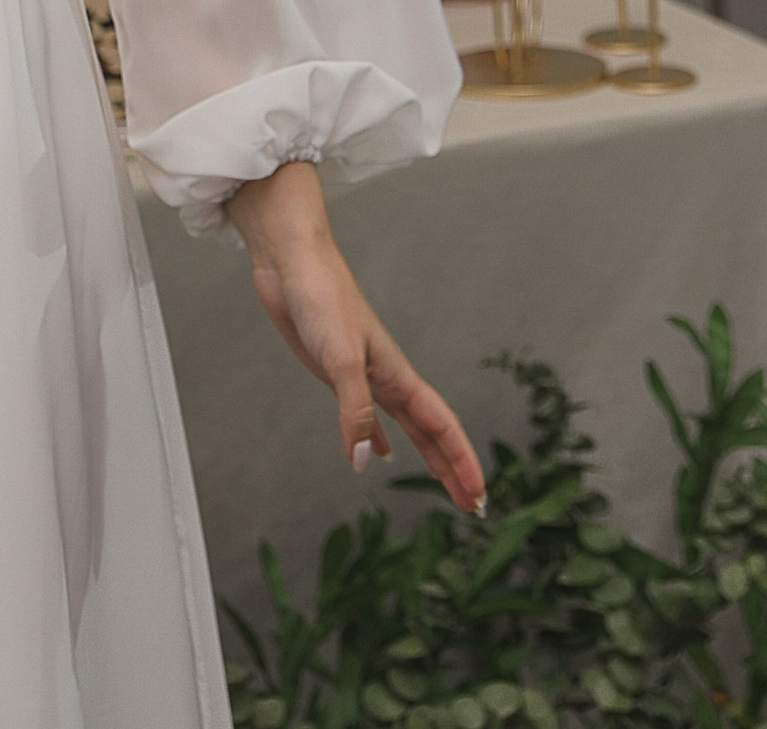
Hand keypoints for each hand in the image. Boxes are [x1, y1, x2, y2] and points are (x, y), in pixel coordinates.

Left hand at [226, 160, 485, 513]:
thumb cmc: (321, 297)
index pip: (440, 425)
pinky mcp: (335, 371)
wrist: (291, 262)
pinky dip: (374, 436)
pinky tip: (373, 453)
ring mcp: (362, 374)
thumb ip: (355, 410)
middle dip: (451, 467)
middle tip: (472, 506)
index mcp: (397, 373)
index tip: (479, 497)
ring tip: (441, 485)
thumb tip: (363, 461)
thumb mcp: (340, 358)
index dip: (461, 461)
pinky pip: (364, 414)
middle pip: (429, 432)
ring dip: (423, 454)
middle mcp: (385, 377)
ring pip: (403, 425)